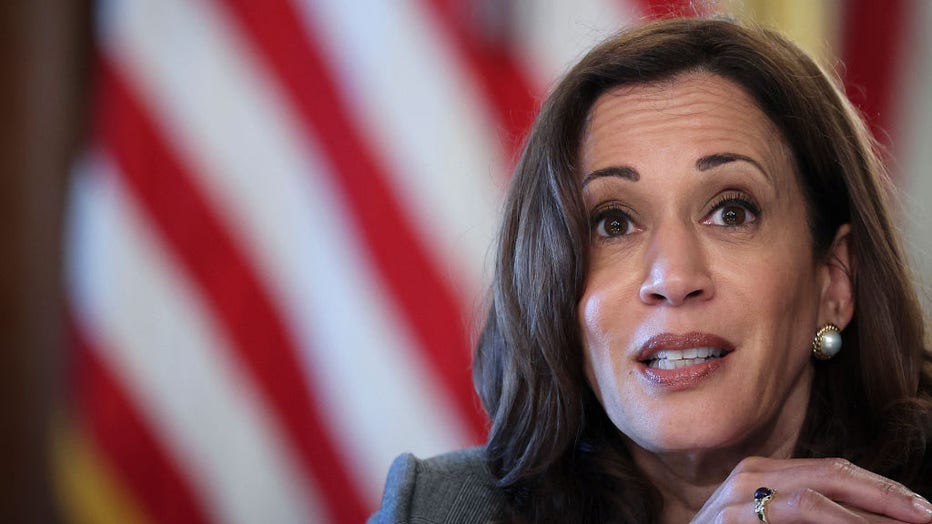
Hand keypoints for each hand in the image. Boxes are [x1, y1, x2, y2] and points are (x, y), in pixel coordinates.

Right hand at [690, 456, 931, 522]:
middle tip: (927, 514)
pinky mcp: (733, 519)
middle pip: (832, 472)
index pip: (833, 469)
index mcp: (764, 472)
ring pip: (818, 493)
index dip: (879, 487)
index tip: (919, 508)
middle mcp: (752, 474)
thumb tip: (865, 517)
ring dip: (868, 511)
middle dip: (885, 493)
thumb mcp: (768, 522)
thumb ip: (805, 514)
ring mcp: (739, 496)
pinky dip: (838, 521)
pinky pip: (799, 512)